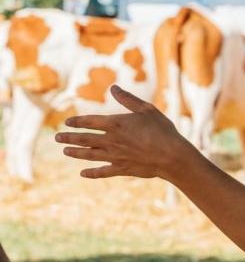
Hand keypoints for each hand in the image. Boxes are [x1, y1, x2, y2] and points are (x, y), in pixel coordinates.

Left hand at [55, 85, 193, 179]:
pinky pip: (102, 172)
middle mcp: (111, 140)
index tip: (67, 122)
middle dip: (69, 137)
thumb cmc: (162, 129)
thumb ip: (128, 99)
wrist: (171, 155)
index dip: (77, 122)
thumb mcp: (147, 109)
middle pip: (85, 139)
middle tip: (57, 137)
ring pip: (90, 155)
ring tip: (65, 151)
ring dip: (76, 153)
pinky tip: (83, 174)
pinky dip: (92, 173)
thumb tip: (113, 88)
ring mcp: (115, 156)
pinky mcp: (122, 169)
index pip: (90, 122)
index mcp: (116, 123)